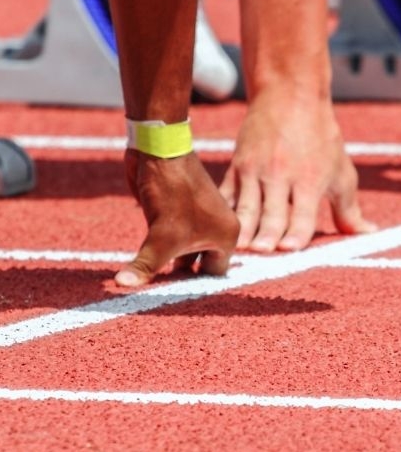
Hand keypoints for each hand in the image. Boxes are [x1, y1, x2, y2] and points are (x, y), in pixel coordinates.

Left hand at [115, 149, 239, 286]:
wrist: (158, 149)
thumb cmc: (171, 190)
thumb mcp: (160, 235)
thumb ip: (146, 265)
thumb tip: (121, 286)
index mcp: (226, 235)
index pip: (214, 274)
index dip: (194, 288)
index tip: (172, 302)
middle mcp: (217, 229)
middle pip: (200, 267)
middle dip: (180, 280)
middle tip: (158, 298)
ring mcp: (198, 221)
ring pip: (183, 255)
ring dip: (167, 267)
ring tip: (149, 287)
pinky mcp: (178, 214)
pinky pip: (171, 243)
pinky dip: (158, 254)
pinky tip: (142, 266)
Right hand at [219, 92, 376, 251]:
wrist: (290, 96)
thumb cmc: (321, 137)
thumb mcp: (341, 171)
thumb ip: (350, 208)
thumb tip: (368, 234)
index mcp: (309, 180)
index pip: (303, 214)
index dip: (297, 233)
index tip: (289, 249)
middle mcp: (281, 176)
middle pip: (272, 212)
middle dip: (266, 234)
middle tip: (260, 253)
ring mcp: (256, 170)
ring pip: (246, 205)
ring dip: (242, 228)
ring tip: (237, 248)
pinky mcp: (237, 166)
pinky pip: (227, 192)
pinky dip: (223, 210)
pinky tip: (218, 227)